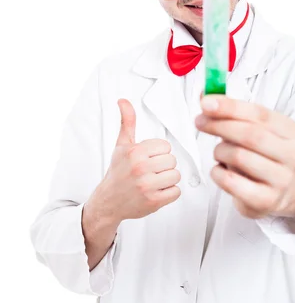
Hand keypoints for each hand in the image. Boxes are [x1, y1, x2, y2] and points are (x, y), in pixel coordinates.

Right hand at [98, 98, 180, 221]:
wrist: (108, 201)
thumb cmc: (118, 172)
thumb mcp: (122, 145)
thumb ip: (127, 122)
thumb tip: (123, 101)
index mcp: (135, 152)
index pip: (166, 146)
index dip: (159, 153)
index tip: (148, 159)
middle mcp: (140, 168)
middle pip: (172, 161)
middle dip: (164, 166)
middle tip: (150, 171)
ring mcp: (147, 186)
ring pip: (176, 176)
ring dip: (168, 180)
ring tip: (154, 181)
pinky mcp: (154, 201)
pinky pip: (176, 192)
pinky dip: (169, 193)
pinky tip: (156, 191)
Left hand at [195, 95, 294, 218]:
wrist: (284, 191)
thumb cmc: (264, 154)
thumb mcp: (255, 130)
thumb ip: (231, 111)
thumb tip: (205, 93)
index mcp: (292, 132)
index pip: (259, 114)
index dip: (230, 107)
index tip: (206, 102)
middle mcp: (292, 155)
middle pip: (251, 135)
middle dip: (220, 125)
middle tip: (200, 122)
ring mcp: (281, 180)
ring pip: (239, 157)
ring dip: (219, 151)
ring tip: (218, 152)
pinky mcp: (266, 201)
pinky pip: (231, 182)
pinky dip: (217, 173)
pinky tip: (219, 170)